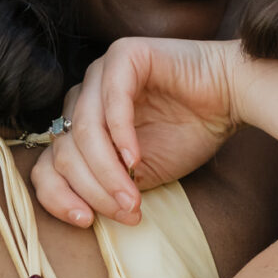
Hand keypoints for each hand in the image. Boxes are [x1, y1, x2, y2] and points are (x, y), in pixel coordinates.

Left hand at [31, 39, 243, 227]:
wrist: (230, 99)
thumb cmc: (188, 133)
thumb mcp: (139, 175)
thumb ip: (108, 187)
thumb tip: (85, 215)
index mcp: (78, 125)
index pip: (47, 165)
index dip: (59, 197)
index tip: (86, 222)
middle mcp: (82, 97)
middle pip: (64, 151)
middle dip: (94, 189)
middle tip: (127, 211)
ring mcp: (99, 73)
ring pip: (82, 131)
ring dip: (106, 171)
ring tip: (131, 196)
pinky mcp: (123, 55)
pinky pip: (111, 101)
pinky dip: (120, 136)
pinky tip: (136, 160)